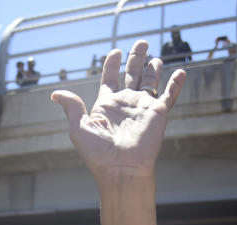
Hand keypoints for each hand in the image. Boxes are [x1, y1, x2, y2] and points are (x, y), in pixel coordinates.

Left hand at [51, 40, 185, 182]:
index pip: (110, 79)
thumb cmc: (98, 153)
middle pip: (132, 75)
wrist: (121, 169)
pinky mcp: (158, 113)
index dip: (112, 64)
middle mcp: (125, 104)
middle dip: (136, 58)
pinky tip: (181, 72)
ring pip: (150, 82)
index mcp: (106, 106)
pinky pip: (169, 95)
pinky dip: (176, 84)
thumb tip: (54, 94)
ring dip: (153, 68)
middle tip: (141, 42)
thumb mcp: (79, 128)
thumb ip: (72, 107)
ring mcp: (142, 108)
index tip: (115, 52)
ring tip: (155, 56)